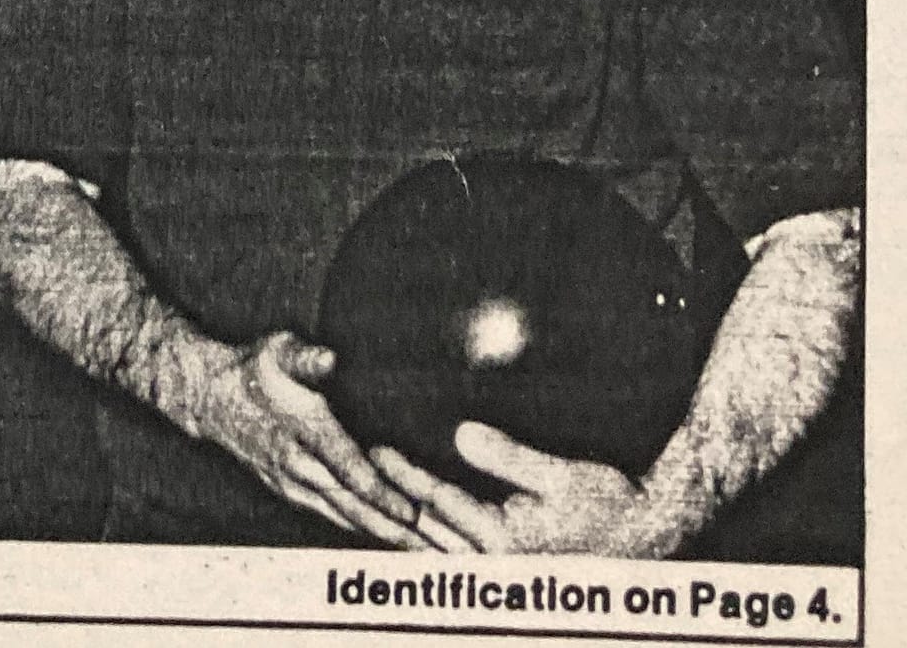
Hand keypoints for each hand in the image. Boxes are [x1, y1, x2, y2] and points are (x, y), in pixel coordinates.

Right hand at [198, 332, 428, 548]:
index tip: (412, 510)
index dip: (380, 491)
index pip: (345, 467)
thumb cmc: (251, 366)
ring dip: (382, 535)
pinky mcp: (292, 491)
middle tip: (432, 547)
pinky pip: (333, 516)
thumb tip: (330, 357)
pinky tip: (387, 540)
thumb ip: (305, 356)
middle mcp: (297, 465)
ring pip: (344, 517)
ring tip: (421, 553)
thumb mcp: (276, 349)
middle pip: (351, 505)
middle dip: (393, 527)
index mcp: (300, 430)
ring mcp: (292, 484)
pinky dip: (362, 529)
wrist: (210, 396)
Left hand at [372, 423, 680, 555]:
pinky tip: (415, 520)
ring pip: (434, 549)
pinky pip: (453, 558)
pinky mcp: (506, 574)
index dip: (403, 473)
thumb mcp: (562, 476)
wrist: (652, 541)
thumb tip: (461, 432)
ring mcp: (499, 576)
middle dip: (392, 498)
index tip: (374, 447)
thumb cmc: (612, 505)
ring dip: (403, 523)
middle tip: (355, 466)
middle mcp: (495, 566)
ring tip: (371, 491)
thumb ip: (508, 457)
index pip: (437, 501)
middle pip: (425, 528)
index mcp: (504, 543)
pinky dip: (428, 539)